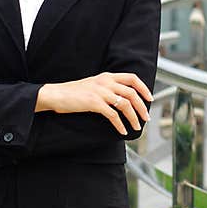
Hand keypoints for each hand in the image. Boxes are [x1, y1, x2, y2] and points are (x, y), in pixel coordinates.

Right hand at [37, 72, 152, 134]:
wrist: (56, 94)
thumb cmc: (73, 92)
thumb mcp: (93, 84)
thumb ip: (107, 87)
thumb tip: (123, 98)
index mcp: (107, 76)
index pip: (132, 78)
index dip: (143, 88)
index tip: (150, 98)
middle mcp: (105, 82)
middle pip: (132, 93)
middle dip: (142, 107)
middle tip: (146, 118)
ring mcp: (100, 92)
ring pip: (125, 104)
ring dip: (133, 117)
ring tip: (136, 127)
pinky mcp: (94, 103)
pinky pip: (113, 115)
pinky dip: (120, 124)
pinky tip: (122, 131)